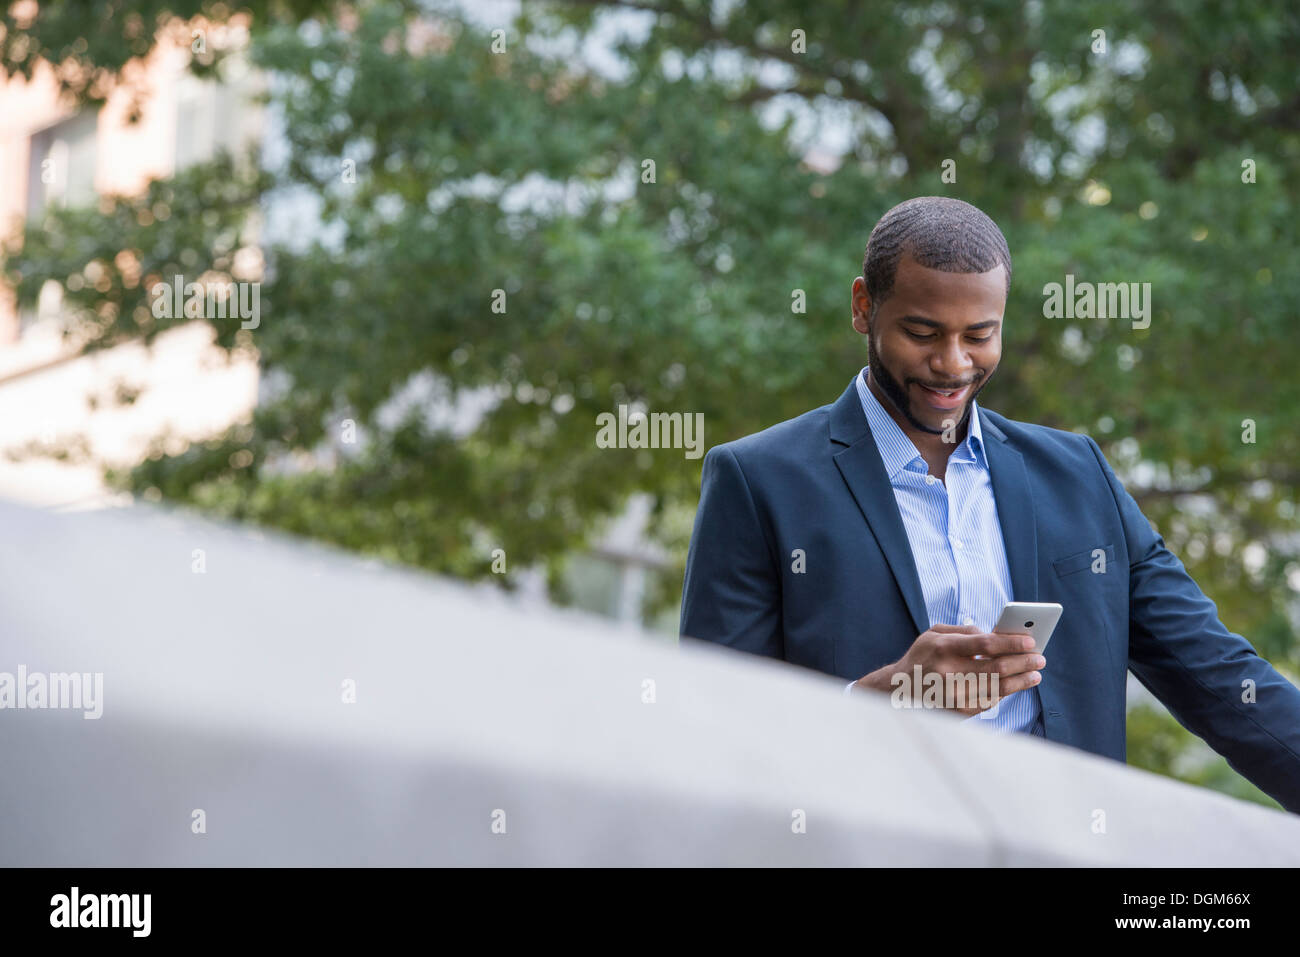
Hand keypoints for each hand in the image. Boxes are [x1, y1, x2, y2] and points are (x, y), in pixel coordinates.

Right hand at [852, 624, 1045, 716]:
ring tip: (1035, 674)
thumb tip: (996, 635)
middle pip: (998, 667)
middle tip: (1040, 658)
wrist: (899, 689)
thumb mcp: (934, 633)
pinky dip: (1006, 693)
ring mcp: (954, 695)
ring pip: (999, 688)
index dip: (1012, 643)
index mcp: (943, 648)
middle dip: (1024, 662)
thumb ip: (965, 630)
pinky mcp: (958, 712)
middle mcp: (949, 673)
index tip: (1031, 641)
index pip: (986, 644)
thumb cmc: (922, 656)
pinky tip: (1016, 686)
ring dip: (1022, 681)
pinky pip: (991, 702)